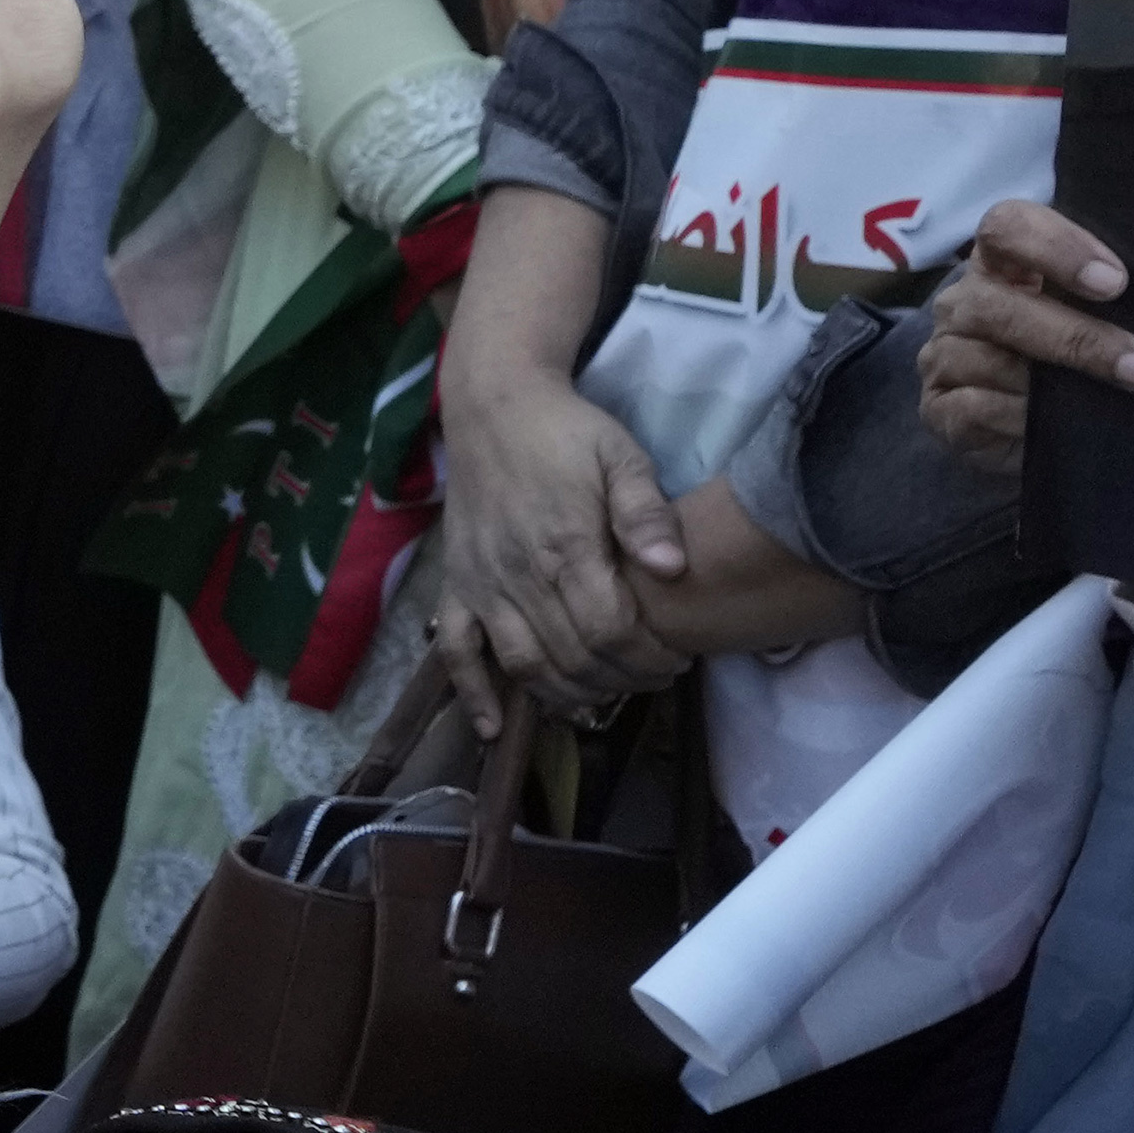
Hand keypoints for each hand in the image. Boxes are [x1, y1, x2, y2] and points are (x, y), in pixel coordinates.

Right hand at [432, 356, 683, 722]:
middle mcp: (518, 576)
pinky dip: (474, 694)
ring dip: (568, 693)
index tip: (678, 658)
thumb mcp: (621, 455)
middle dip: (622, 679)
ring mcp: (482, 586)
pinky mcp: (456, 587)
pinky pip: (456, 652)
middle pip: (573, 657)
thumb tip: (673, 568)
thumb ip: (645, 513)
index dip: (648, 658)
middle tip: (655, 677)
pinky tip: (497, 726)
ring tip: (606, 694)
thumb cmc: (567, 431)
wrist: (493, 406)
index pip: (610, 630)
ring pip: (524, 665)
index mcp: (564, 546)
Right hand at [916, 198, 1133, 476]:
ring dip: (1058, 383)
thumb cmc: (1076, 351)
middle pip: (994, 303)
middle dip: (1077, 337)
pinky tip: (1058, 427)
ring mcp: (943, 355)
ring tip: (1117, 400)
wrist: (1034, 425)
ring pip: (984, 359)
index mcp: (1000, 262)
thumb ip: (1113, 296)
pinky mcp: (939, 408)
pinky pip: (972, 408)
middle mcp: (963, 302)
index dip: (1056, 247)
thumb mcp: (1096, 311)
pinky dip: (1019, 418)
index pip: (1005, 227)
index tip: (1117, 283)